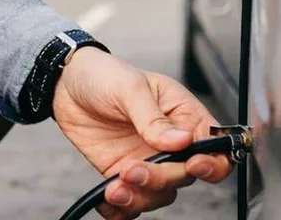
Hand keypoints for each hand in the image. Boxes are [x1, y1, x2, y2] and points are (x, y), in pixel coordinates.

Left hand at [53, 48, 231, 218]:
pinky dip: (121, 209)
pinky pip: (131, 201)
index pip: (214, 147)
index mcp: (184, 116)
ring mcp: (148, 161)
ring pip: (160, 195)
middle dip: (161, 179)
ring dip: (140, 197)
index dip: (211, 163)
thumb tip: (180, 141)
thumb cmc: (106, 75)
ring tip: (115, 186)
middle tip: (132, 168)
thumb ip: (154, 118)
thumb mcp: (131, 87)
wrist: (67, 84)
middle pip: (184, 176)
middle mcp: (170, 144)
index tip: (193, 165)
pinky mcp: (123, 174)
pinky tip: (107, 200)